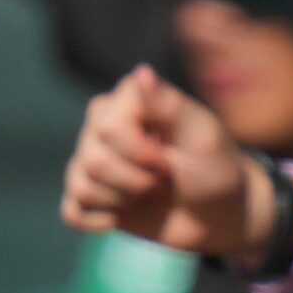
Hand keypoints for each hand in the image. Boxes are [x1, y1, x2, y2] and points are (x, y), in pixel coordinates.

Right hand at [59, 65, 262, 257]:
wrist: (221, 214)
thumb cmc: (216, 168)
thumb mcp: (201, 136)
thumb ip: (169, 105)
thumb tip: (141, 71)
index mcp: (129, 99)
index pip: (108, 128)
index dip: (140, 153)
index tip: (169, 159)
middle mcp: (103, 123)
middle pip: (92, 159)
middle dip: (134, 180)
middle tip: (164, 178)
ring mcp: (94, 159)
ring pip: (80, 185)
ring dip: (122, 200)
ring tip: (149, 193)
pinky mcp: (92, 194)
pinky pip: (71, 211)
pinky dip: (97, 221)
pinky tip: (122, 216)